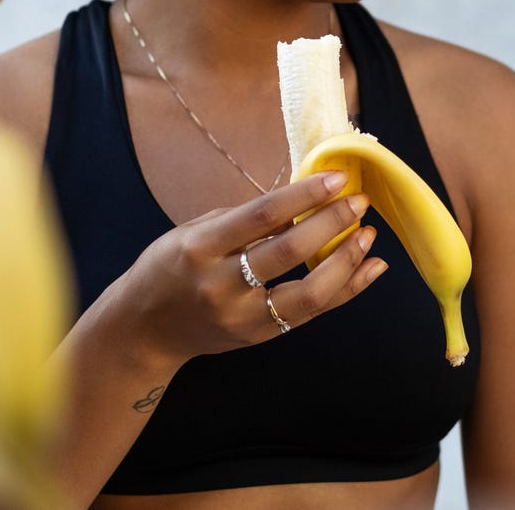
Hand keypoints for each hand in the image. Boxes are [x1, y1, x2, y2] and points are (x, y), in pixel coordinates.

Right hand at [109, 172, 390, 367]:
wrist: (144, 330)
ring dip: (346, 262)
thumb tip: (301, 200)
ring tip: (368, 236)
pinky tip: (370, 268)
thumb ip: (243, 221)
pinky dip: (346, 290)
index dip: (303, 195)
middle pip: (288, 252)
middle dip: (331, 223)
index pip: (261, 216)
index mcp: (200, 248)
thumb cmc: (169, 268)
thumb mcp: (193, 233)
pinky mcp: (259, 336)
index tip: (336, 177)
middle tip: (359, 200)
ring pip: (308, 294)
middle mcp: (220, 285)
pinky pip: (312, 314)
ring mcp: (242, 316)